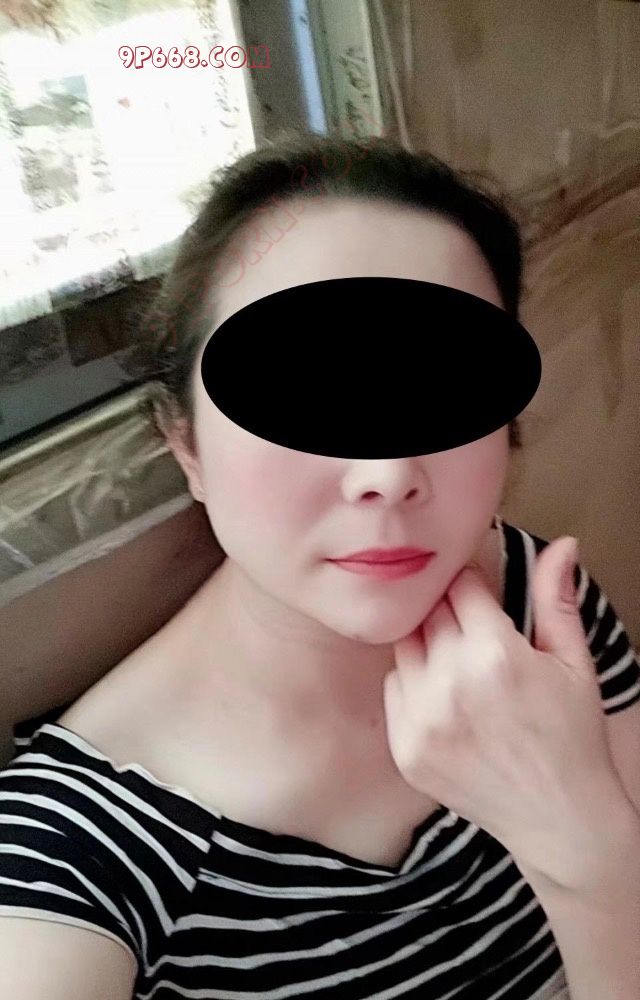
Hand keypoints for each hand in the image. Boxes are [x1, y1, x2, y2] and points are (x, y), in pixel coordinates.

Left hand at [382, 536, 628, 888]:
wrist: (559, 820)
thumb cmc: (572, 735)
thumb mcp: (574, 662)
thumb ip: (556, 598)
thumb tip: (563, 543)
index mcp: (496, 654)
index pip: (459, 585)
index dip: (469, 584)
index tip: (477, 592)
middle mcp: (451, 683)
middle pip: (427, 612)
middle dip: (447, 611)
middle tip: (471, 630)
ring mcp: (422, 719)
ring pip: (404, 646)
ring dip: (426, 645)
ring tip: (460, 665)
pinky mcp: (404, 748)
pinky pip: (393, 687)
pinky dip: (412, 683)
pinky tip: (446, 698)